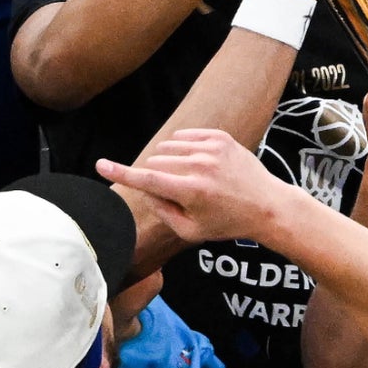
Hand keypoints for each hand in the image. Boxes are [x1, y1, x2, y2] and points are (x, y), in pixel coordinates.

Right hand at [96, 130, 288, 244]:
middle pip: (155, 161)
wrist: (266, 205)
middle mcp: (200, 166)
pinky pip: (184, 135)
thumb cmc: (228, 222)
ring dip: (169, 160)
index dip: (120, 172)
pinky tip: (197, 162)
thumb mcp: (191, 231)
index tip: (100, 165)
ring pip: (168, 146)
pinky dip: (182, 147)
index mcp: (191, 191)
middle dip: (157, 175)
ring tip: (191, 178)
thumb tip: (146, 191)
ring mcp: (211, 148)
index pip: (146, 179)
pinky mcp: (220, 137)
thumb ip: (163, 212)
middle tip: (180, 192)